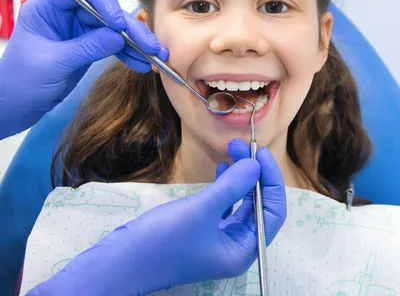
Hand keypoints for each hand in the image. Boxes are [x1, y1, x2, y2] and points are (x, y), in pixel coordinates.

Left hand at [0, 0, 167, 137]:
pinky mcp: (88, 48)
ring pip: (113, 29)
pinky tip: (142, 65)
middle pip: (104, 10)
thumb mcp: (53, 64)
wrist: (13, 109)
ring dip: (135, 42)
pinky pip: (113, 46)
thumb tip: (118, 37)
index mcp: (47, 7)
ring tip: (155, 55)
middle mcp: (65, 14)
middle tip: (149, 44)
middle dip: (128, 27)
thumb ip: (86, 48)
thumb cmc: (19, 83)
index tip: (117, 22)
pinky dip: (128, 54)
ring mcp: (78, 31)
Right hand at [28, 139, 286, 294]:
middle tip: (242, 145)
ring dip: (239, 176)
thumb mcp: (200, 210)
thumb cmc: (161, 241)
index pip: (272, 212)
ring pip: (241, 202)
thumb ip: (232, 187)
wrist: (119, 262)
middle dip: (253, 173)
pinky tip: (221, 168)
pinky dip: (226, 185)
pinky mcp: (203, 231)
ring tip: (232, 149)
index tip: (261, 153)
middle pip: (258, 205)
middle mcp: (236, 247)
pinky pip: (224, 205)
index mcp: (244, 250)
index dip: (271, 181)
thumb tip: (257, 164)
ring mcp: (219, 239)